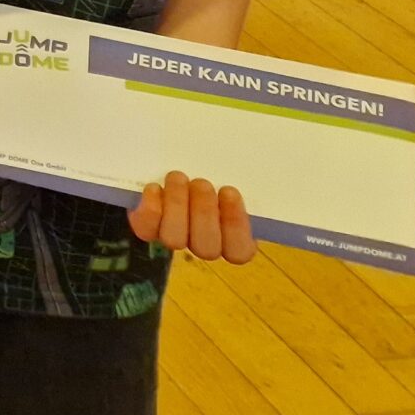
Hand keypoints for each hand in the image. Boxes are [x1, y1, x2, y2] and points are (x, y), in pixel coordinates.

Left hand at [129, 172, 256, 264]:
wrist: (166, 166)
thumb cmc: (210, 170)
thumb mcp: (227, 173)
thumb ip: (240, 177)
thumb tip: (267, 164)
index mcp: (233, 236)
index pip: (240, 251)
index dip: (235, 225)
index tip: (230, 191)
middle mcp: (204, 243)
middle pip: (207, 247)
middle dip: (204, 212)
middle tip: (202, 183)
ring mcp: (175, 237)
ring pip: (175, 239)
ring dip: (177, 206)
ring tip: (178, 178)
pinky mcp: (148, 228)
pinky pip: (147, 229)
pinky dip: (150, 209)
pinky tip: (154, 187)